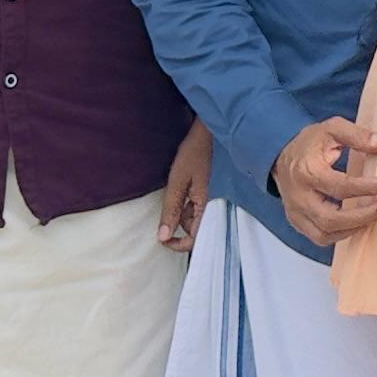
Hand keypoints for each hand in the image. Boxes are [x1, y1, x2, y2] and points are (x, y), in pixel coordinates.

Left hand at [158, 123, 211, 251]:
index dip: (178, 244)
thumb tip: (162, 237)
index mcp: (207, 206)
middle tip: (164, 216)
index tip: (163, 239)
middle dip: (179, 227)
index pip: (195, 238)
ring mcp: (213, 199)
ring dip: (182, 215)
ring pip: (196, 219)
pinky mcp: (210, 192)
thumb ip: (171, 210)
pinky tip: (182, 190)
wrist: (209, 132)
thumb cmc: (194, 153)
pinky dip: (188, 206)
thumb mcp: (177, 182)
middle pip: (196, 231)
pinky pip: (198, 208)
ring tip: (174, 194)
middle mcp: (214, 206)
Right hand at [271, 117, 376, 245]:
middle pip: (331, 219)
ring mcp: (296, 212)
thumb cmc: (309, 143)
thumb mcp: (331, 128)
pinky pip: (319, 237)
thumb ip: (356, 135)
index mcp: (307, 171)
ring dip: (353, 228)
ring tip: (375, 216)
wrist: (281, 155)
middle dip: (362, 216)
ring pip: (324, 234)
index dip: (367, 187)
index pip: (340, 187)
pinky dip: (341, 234)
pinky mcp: (298, 222)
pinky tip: (359, 223)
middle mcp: (299, 196)